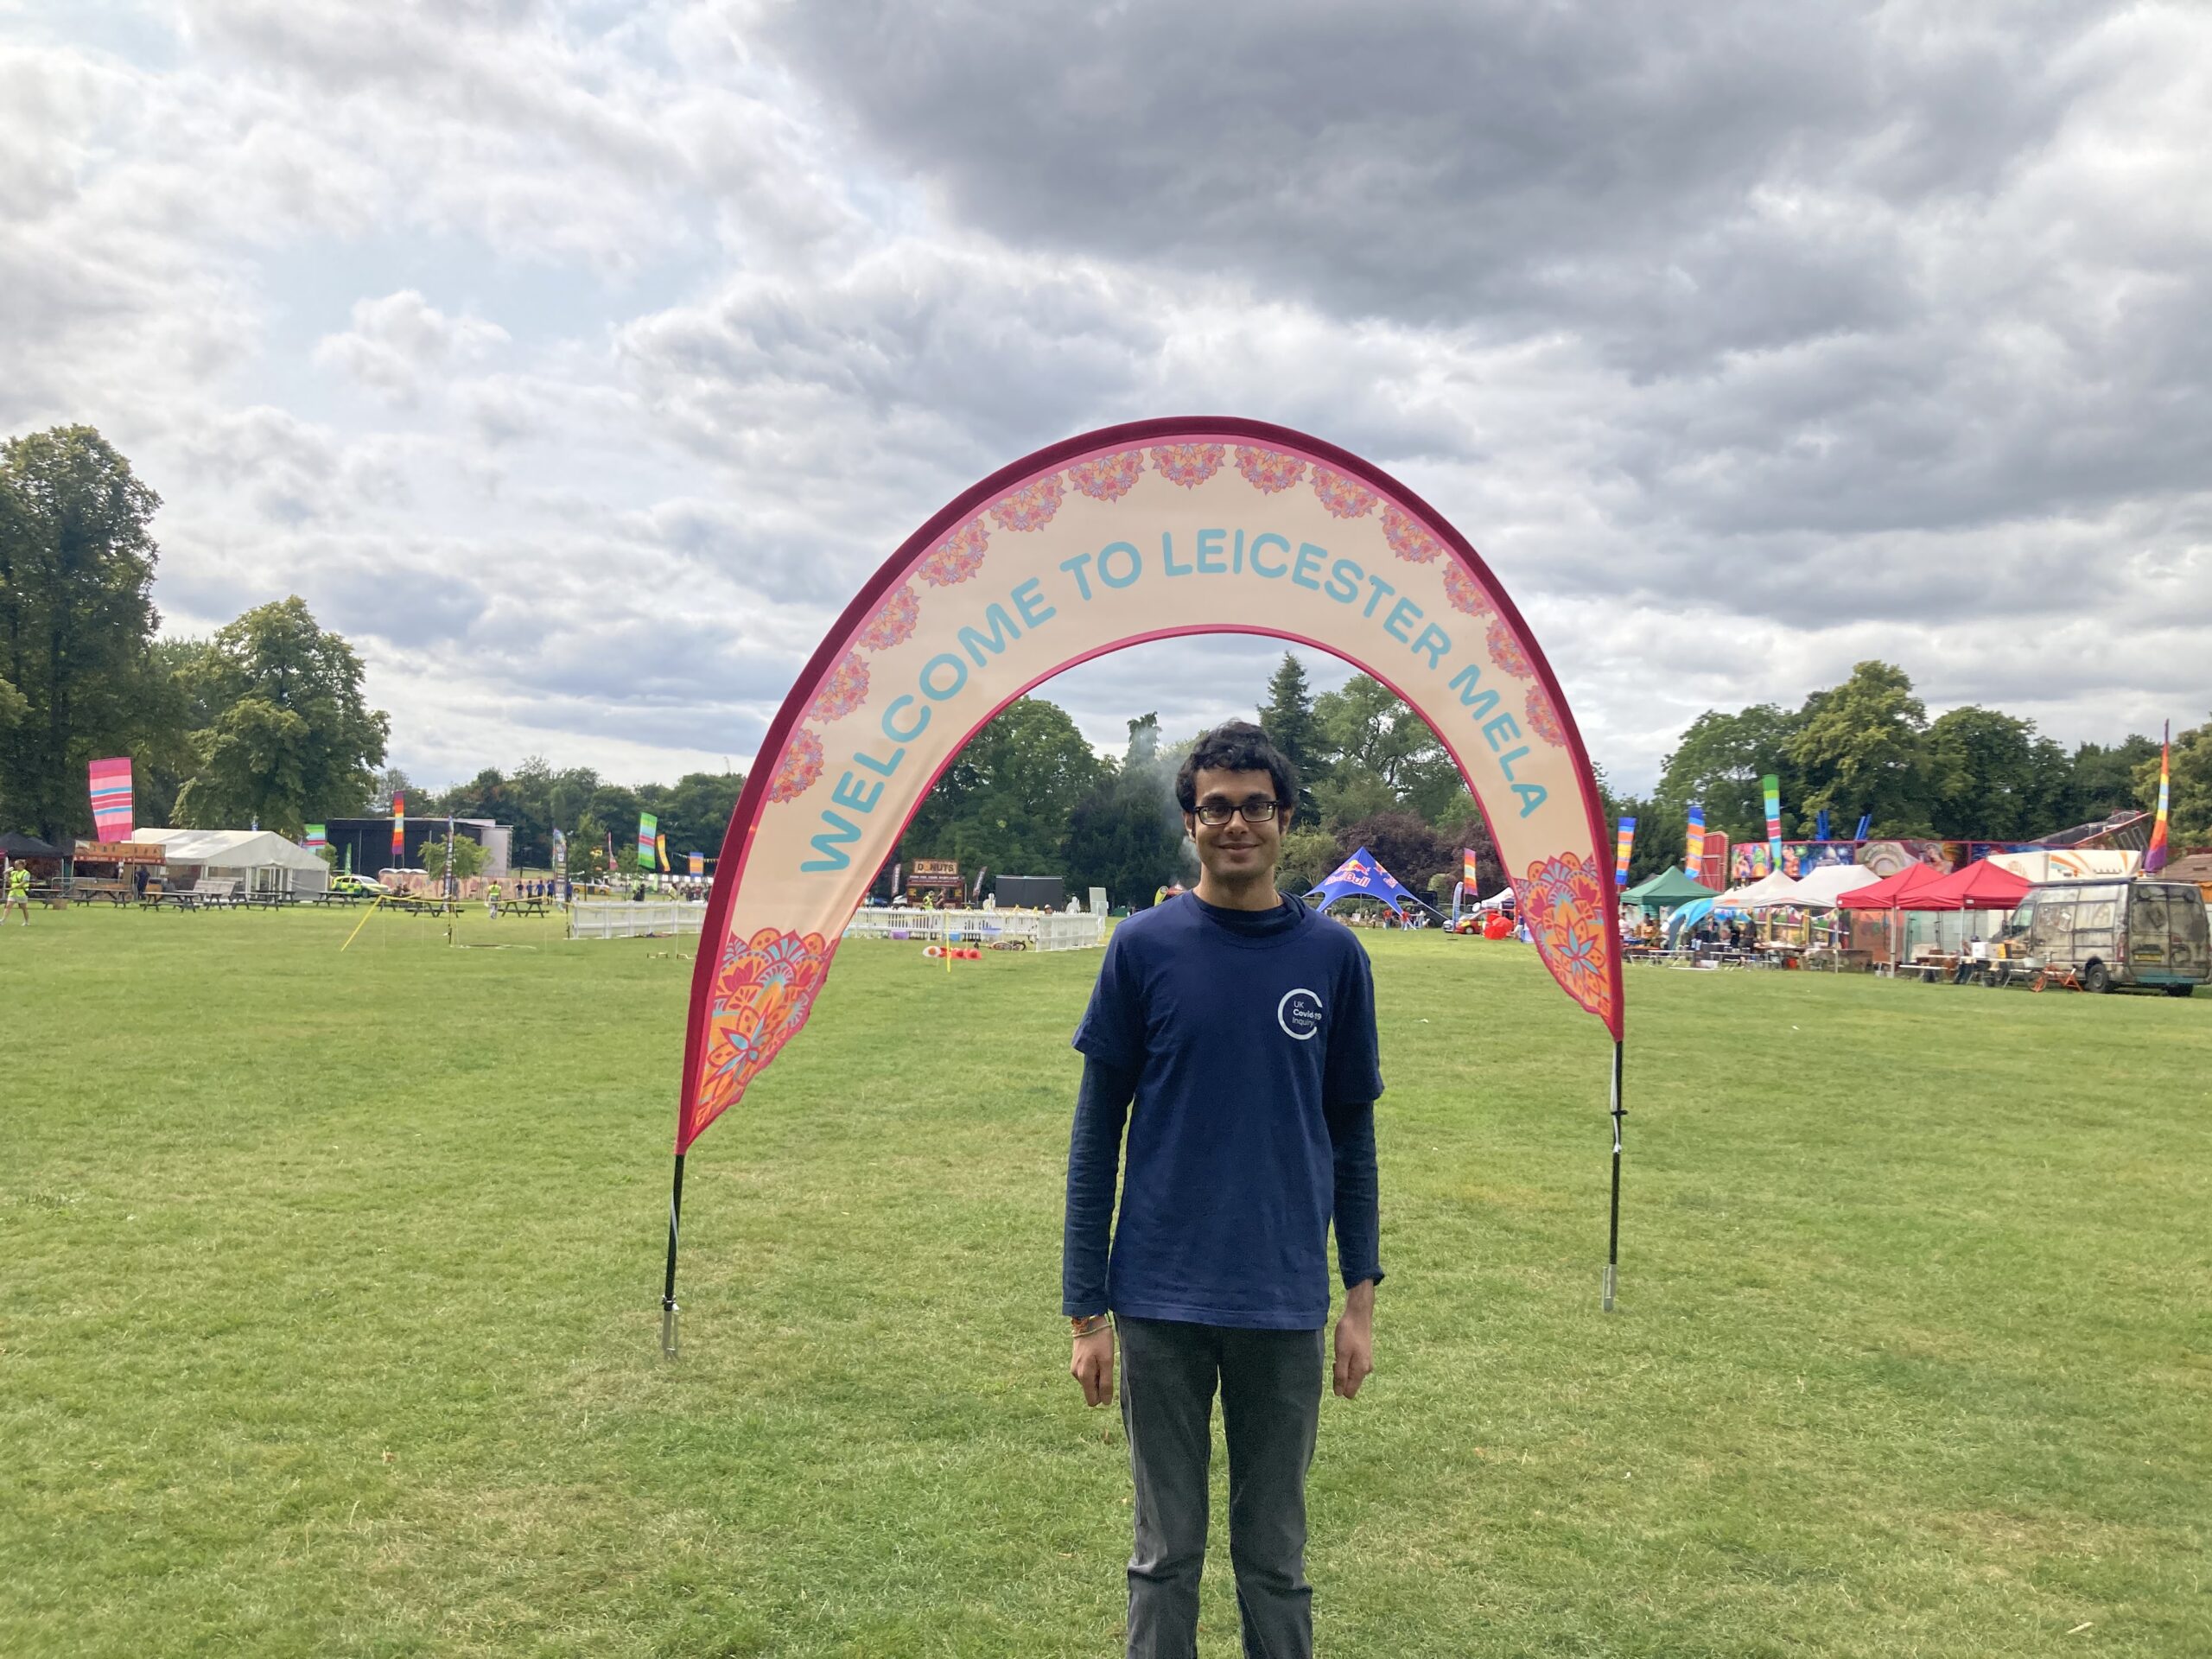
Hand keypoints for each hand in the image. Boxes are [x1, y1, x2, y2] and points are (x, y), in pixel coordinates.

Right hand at [1070, 1326, 1115, 1406]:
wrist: (1087, 1319)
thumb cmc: (1100, 1340)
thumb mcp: (1107, 1361)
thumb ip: (1106, 1383)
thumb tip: (1105, 1403)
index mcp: (1084, 1376)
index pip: (1092, 1400)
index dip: (1102, 1395)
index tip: (1108, 1379)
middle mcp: (1076, 1375)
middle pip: (1091, 1391)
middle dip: (1100, 1384)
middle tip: (1105, 1366)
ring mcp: (1074, 1368)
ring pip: (1089, 1382)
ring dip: (1098, 1374)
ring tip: (1101, 1358)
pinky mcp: (1076, 1361)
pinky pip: (1086, 1373)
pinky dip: (1094, 1368)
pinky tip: (1096, 1355)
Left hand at [1333, 1284, 1374, 1399]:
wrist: (1358, 1314)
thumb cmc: (1348, 1334)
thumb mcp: (1342, 1355)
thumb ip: (1341, 1375)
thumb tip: (1339, 1394)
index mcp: (1361, 1371)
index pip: (1349, 1393)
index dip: (1338, 1386)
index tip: (1334, 1370)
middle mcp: (1366, 1370)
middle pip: (1350, 1384)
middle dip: (1340, 1377)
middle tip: (1335, 1360)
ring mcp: (1366, 1362)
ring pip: (1350, 1375)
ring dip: (1342, 1368)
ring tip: (1339, 1353)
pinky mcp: (1363, 1355)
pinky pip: (1352, 1366)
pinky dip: (1345, 1361)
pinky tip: (1343, 1349)